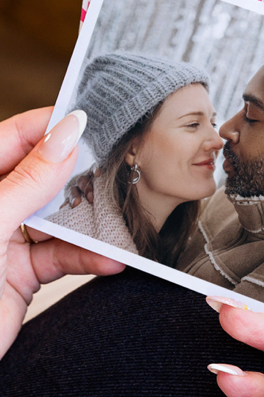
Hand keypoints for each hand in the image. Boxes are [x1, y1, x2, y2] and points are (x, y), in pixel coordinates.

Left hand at [0, 108, 123, 359]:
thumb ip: (29, 181)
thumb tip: (65, 137)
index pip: (12, 138)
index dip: (50, 128)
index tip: (90, 121)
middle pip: (40, 178)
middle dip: (77, 178)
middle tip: (115, 171)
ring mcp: (4, 241)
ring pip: (55, 220)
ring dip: (88, 225)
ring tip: (118, 223)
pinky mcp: (20, 275)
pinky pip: (60, 257)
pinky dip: (86, 258)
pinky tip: (110, 259)